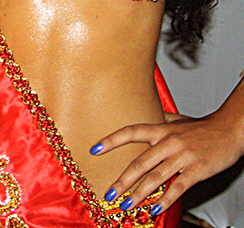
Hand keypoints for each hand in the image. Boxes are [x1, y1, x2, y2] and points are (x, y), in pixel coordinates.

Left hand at [93, 110, 243, 214]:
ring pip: (155, 178)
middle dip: (122, 181)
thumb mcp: (178, 120)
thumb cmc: (204, 127)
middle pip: (139, 163)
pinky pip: (178, 187)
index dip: (111, 140)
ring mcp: (183, 156)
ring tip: (126, 204)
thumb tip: (144, 116)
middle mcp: (168, 142)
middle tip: (109, 193)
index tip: (94, 149)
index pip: (130, 132)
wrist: (231, 129)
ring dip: (138, 194)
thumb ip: (160, 120)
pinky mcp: (197, 170)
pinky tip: (154, 208)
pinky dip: (165, 199)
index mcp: (161, 129)